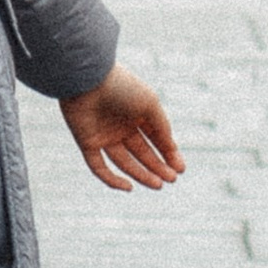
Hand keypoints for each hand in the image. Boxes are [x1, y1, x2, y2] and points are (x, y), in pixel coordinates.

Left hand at [60, 65, 183, 193]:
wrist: (87, 79)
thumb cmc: (121, 87)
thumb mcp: (150, 105)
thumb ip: (162, 127)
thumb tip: (172, 150)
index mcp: (137, 113)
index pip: (156, 138)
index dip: (169, 153)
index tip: (180, 168)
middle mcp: (121, 125)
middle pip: (142, 152)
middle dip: (158, 166)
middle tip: (172, 180)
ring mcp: (104, 135)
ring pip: (125, 162)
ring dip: (142, 174)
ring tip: (159, 185)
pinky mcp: (87, 143)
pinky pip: (99, 167)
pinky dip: (112, 179)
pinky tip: (129, 187)